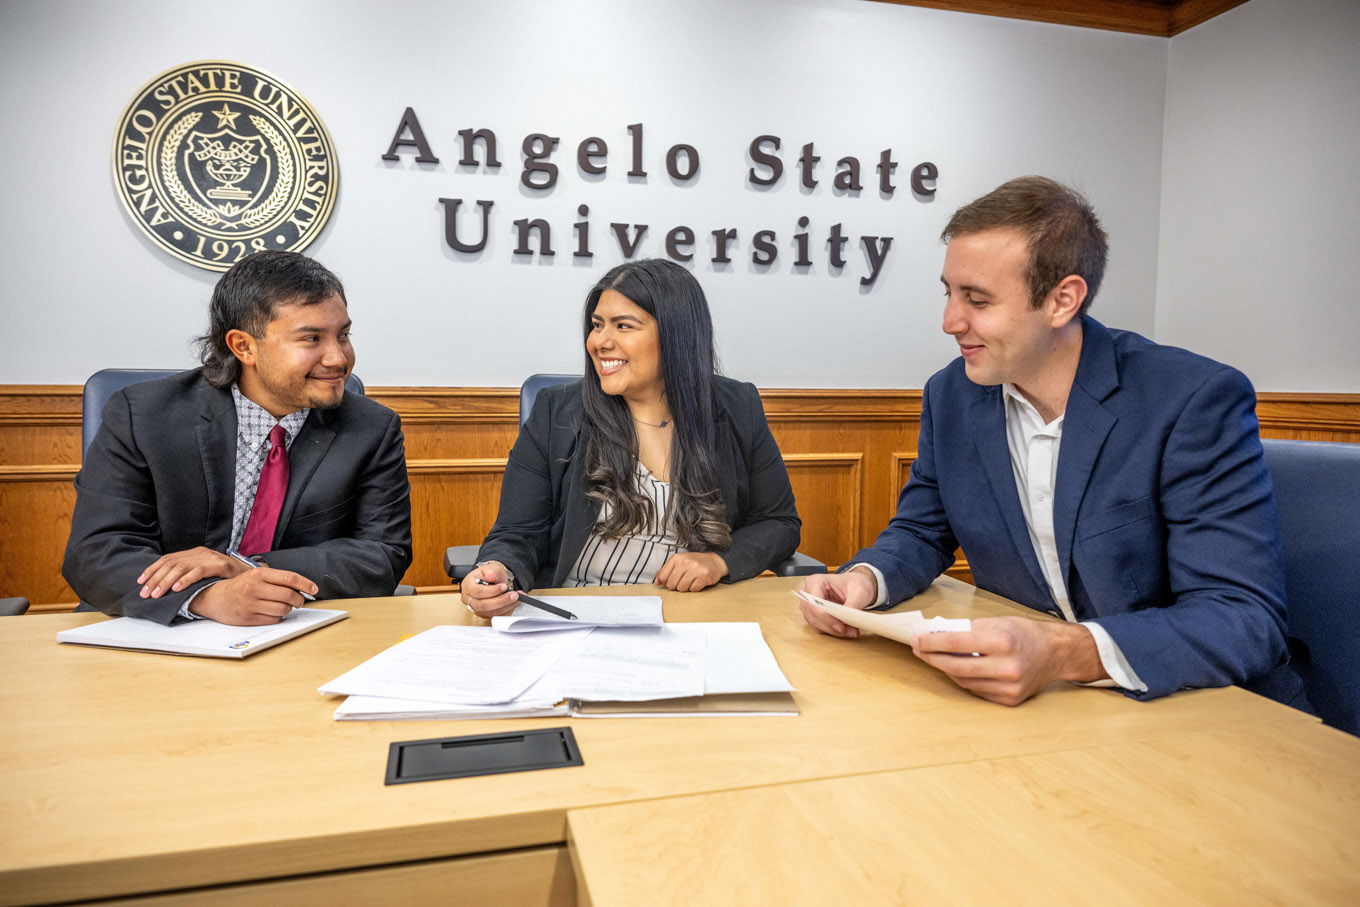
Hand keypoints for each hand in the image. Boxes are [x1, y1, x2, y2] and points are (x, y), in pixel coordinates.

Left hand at [137, 547, 249, 598]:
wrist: (253, 575)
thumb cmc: (227, 578)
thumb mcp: (205, 573)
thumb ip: (188, 575)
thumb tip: (164, 586)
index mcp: (194, 553)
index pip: (167, 559)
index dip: (152, 570)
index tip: (141, 582)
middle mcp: (200, 553)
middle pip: (171, 563)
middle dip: (155, 579)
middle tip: (146, 593)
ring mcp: (210, 558)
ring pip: (181, 567)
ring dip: (166, 582)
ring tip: (157, 594)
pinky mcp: (220, 565)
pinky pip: (198, 571)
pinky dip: (185, 580)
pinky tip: (176, 589)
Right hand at [187, 568, 318, 625]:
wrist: (214, 597)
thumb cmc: (240, 585)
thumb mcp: (256, 575)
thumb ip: (277, 579)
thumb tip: (303, 588)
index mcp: (258, 574)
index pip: (289, 578)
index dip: (306, 584)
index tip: (314, 589)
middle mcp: (254, 588)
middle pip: (289, 595)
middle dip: (299, 600)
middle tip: (299, 601)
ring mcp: (251, 604)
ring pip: (283, 609)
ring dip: (288, 609)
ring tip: (284, 606)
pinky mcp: (248, 618)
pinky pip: (273, 620)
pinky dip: (278, 617)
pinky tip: (272, 613)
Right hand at [461, 561, 518, 617]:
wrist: (491, 579)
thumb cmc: (489, 574)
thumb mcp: (491, 568)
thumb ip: (492, 572)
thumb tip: (491, 575)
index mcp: (468, 586)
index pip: (478, 591)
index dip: (492, 590)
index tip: (504, 586)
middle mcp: (469, 599)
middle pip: (484, 605)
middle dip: (501, 601)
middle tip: (514, 595)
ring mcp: (476, 608)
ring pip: (491, 612)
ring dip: (506, 606)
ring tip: (517, 598)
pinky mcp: (485, 614)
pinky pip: (496, 614)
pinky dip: (507, 608)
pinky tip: (514, 602)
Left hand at [655, 552, 727, 591]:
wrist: (714, 562)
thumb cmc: (694, 563)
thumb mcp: (679, 562)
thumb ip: (666, 571)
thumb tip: (656, 582)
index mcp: (677, 558)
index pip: (663, 576)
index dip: (665, 582)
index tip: (670, 581)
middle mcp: (685, 562)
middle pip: (672, 584)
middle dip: (676, 586)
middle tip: (682, 581)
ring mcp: (695, 569)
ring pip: (682, 588)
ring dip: (685, 588)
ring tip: (690, 581)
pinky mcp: (704, 576)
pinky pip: (693, 589)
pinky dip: (694, 588)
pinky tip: (697, 582)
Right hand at [798, 568, 878, 637]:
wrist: (855, 585)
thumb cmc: (855, 583)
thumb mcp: (859, 592)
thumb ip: (852, 605)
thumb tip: (847, 621)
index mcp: (816, 582)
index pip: (814, 604)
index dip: (826, 618)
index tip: (841, 627)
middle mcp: (808, 593)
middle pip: (813, 616)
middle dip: (831, 626)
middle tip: (850, 631)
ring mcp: (808, 604)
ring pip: (815, 624)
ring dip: (832, 630)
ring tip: (850, 630)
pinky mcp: (813, 614)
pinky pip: (819, 627)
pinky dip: (831, 631)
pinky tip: (845, 629)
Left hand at [910, 616, 1106, 705]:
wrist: (1056, 654)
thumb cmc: (1025, 633)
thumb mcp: (999, 621)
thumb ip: (969, 630)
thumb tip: (938, 635)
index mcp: (1003, 641)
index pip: (956, 643)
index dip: (932, 643)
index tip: (917, 640)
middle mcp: (1007, 667)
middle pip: (956, 666)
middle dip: (932, 658)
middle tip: (919, 650)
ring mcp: (1009, 687)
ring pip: (964, 681)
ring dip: (946, 669)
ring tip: (935, 657)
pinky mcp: (1010, 700)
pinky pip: (977, 690)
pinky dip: (964, 679)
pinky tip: (958, 669)